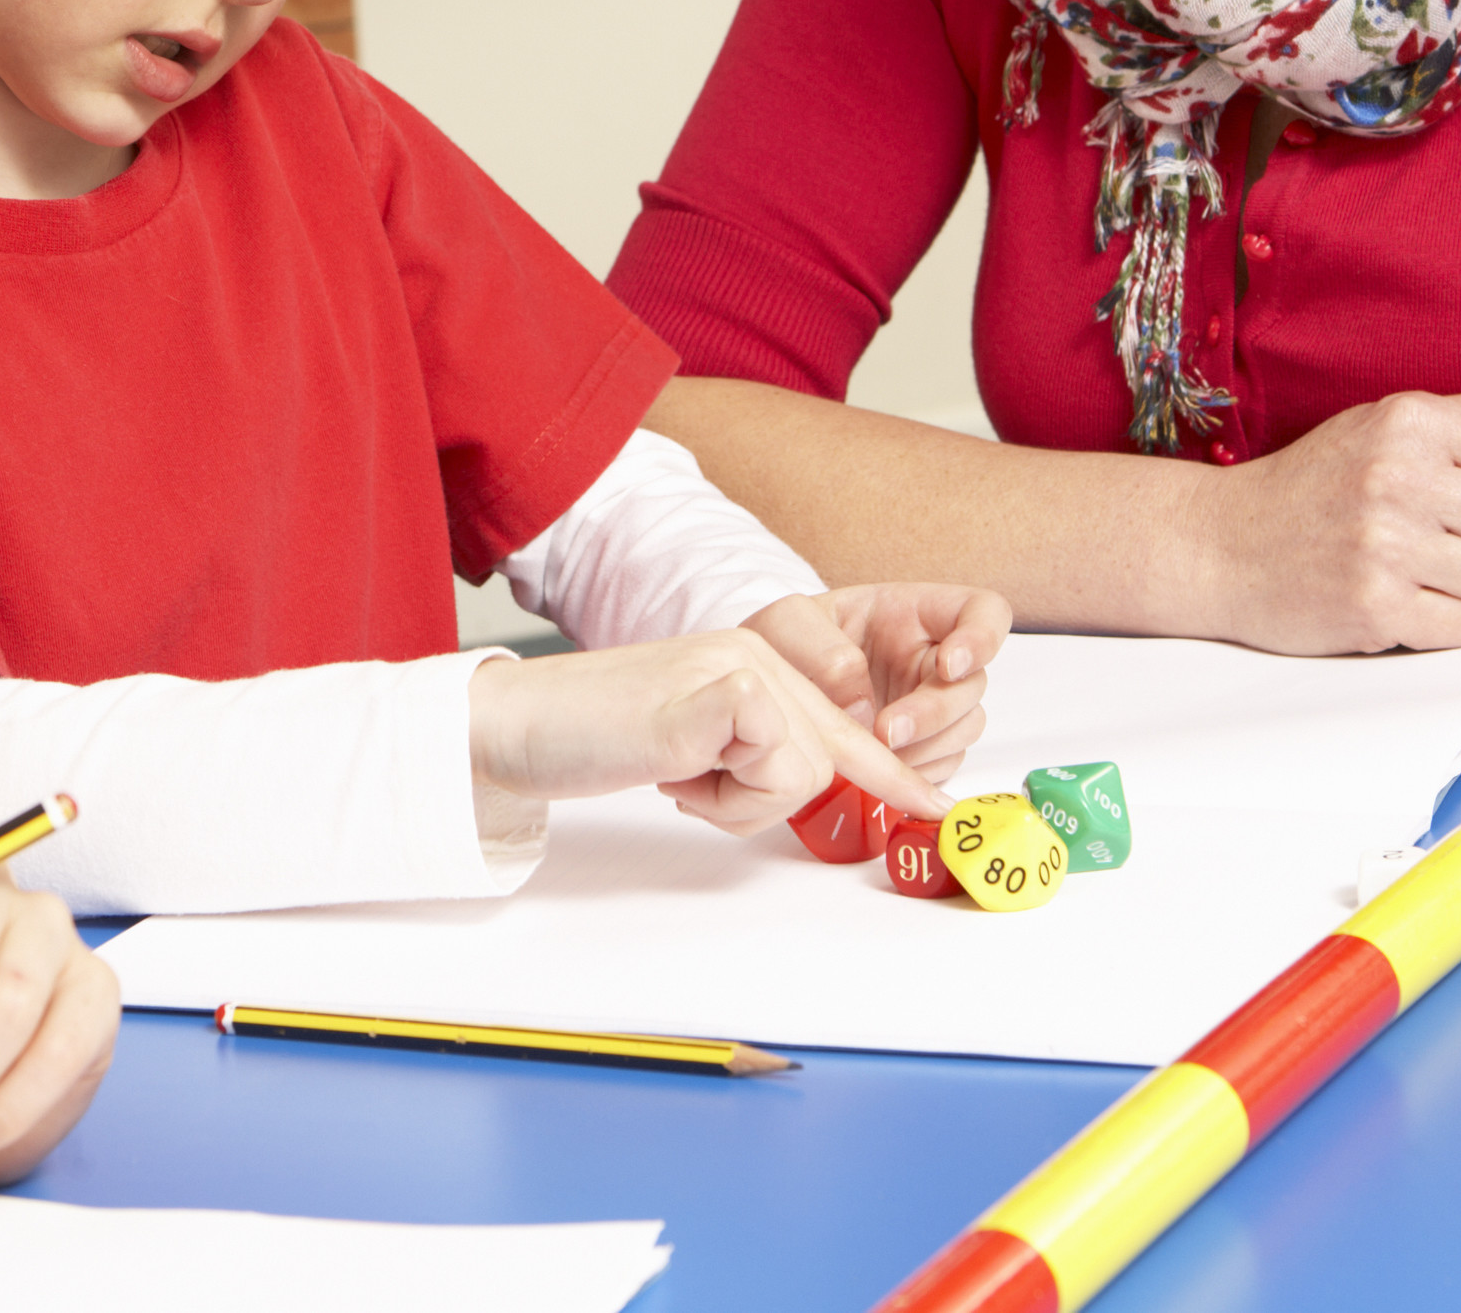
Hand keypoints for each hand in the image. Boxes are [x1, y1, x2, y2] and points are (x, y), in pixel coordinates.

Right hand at [466, 627, 950, 833]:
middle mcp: (758, 653)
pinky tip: (669, 763)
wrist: (521, 725)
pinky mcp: (721, 694)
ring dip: (736, 801)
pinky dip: (719, 794)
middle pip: (827, 761)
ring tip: (673, 768)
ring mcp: (741, 668)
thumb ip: (752, 754)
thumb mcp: (694, 745)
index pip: (842, 724)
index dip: (893, 774)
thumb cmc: (596, 737)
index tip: (938, 806)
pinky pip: (770, 772)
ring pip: (804, 774)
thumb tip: (810, 788)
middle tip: (686, 781)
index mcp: (756, 659)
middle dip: (760, 801)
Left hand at [742, 586, 1008, 785]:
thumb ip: (824, 652)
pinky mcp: (923, 748)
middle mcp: (935, 660)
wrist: (765, 687)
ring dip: (925, 748)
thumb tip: (863, 709)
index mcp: (918, 613)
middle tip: (886, 730)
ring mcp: (933, 706)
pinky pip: (942, 765)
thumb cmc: (785, 641)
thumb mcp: (789, 625)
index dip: (982, 639)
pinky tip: (876, 771)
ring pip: (964, 729)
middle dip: (934, 712)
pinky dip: (915, 775)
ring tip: (871, 753)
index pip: (984, 612)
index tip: (948, 665)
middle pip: (973, 685)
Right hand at [1200, 388, 1460, 653]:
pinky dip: (1450, 620)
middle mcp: (1400, 476)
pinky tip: (1410, 597)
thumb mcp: (1400, 423)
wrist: (1222, 545)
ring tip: (1433, 566)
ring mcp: (1386, 546)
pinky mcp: (1375, 610)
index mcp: (1413, 419)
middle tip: (1459, 534)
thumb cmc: (1324, 480)